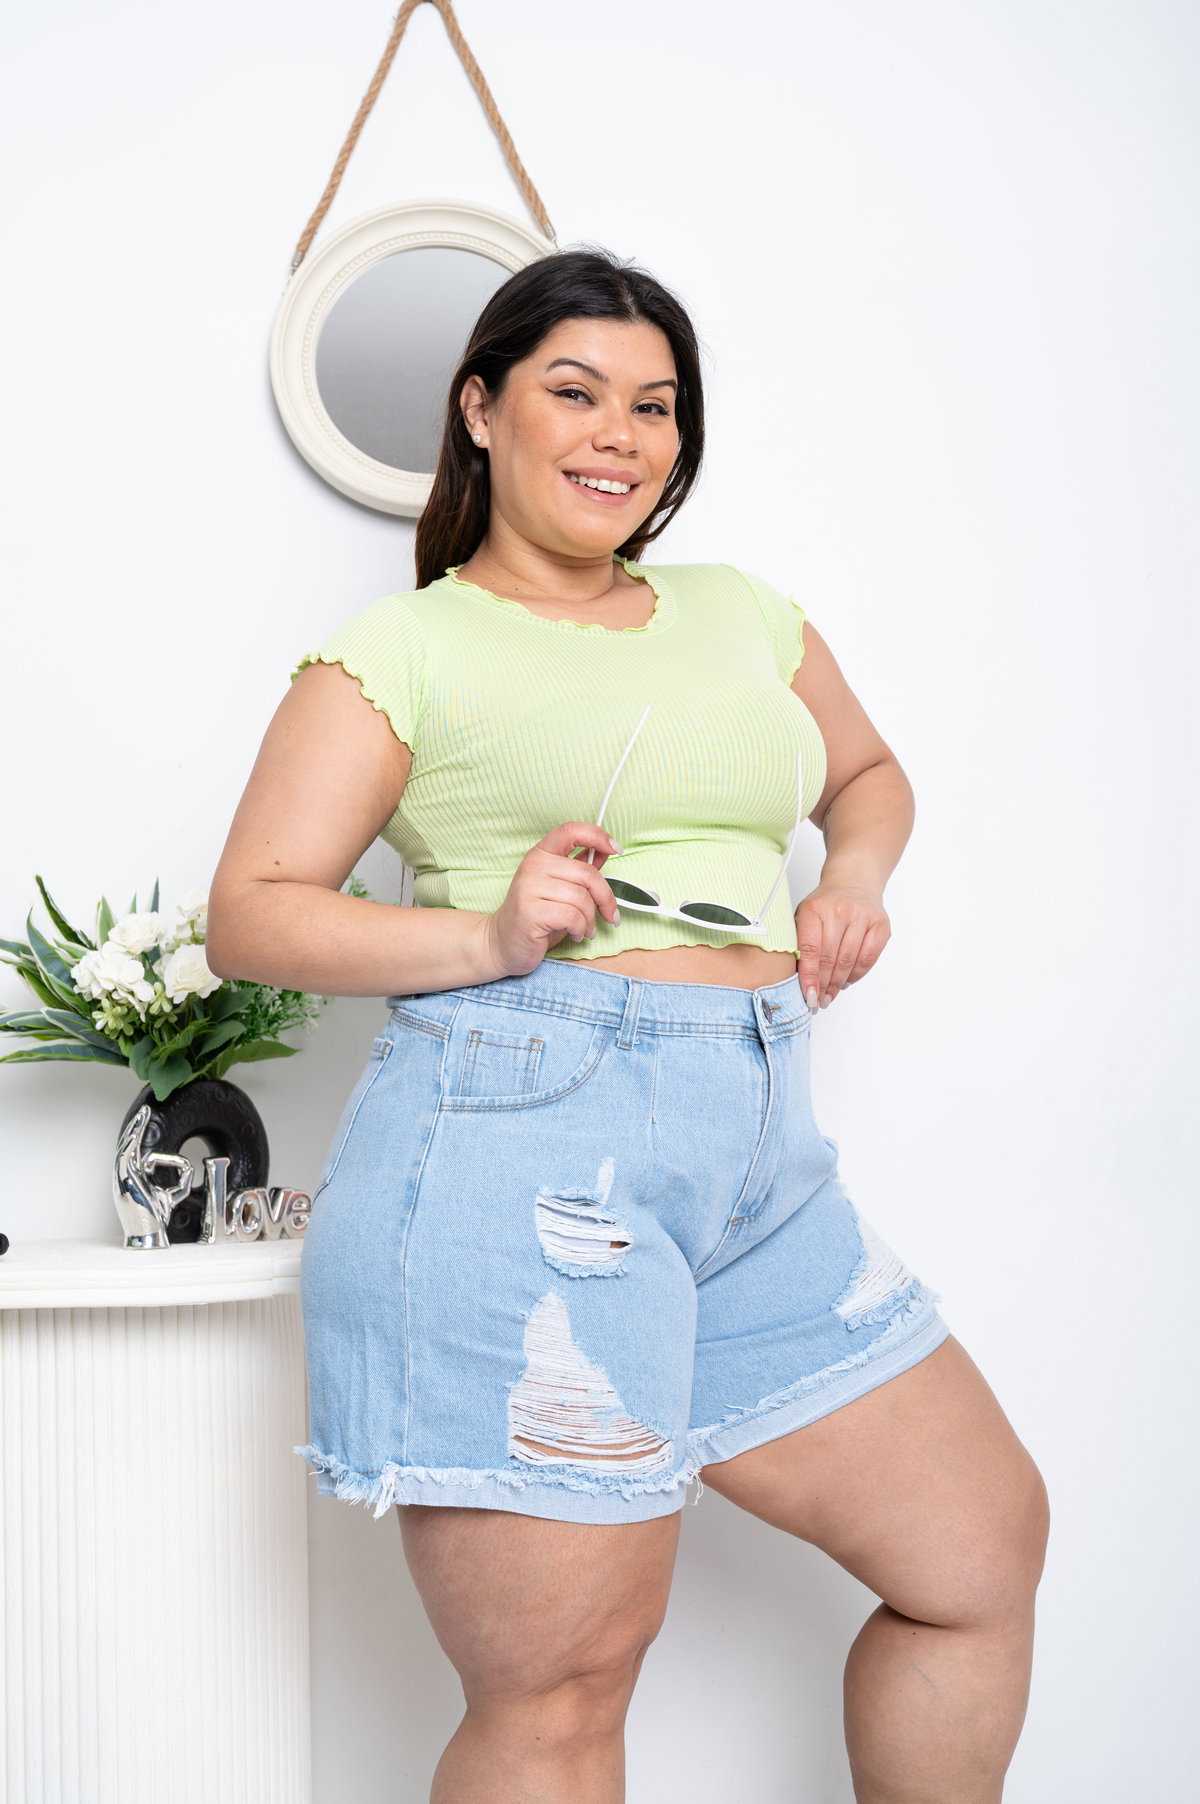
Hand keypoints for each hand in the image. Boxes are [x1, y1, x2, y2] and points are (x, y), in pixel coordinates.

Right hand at [486, 823, 621, 976]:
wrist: (502, 943)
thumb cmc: (536, 916)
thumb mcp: (561, 888)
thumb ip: (580, 869)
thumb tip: (605, 851)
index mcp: (541, 854)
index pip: (571, 831)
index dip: (597, 836)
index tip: (616, 848)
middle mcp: (534, 865)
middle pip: (587, 873)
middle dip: (605, 898)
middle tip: (610, 915)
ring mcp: (529, 887)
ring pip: (582, 898)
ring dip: (591, 920)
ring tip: (585, 929)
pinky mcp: (530, 910)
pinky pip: (572, 916)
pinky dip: (580, 929)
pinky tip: (574, 934)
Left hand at [795, 882, 890, 1010]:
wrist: (854, 882)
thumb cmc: (825, 906)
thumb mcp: (804, 917)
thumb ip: (799, 943)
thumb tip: (798, 980)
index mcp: (814, 909)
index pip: (810, 949)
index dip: (808, 976)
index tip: (806, 995)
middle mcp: (839, 910)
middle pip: (830, 958)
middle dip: (822, 985)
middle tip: (817, 1000)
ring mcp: (862, 916)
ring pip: (849, 961)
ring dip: (838, 984)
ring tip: (829, 996)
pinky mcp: (880, 924)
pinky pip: (868, 958)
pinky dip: (856, 975)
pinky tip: (846, 981)